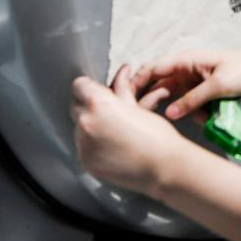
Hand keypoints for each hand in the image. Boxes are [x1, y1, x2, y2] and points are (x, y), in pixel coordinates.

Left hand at [71, 65, 189, 196]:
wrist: (163, 166)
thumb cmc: (156, 136)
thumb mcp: (138, 106)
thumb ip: (122, 89)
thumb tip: (121, 74)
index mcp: (98, 104)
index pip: (79, 86)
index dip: (90, 87)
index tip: (99, 92)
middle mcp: (86, 123)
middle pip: (76, 106)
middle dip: (89, 106)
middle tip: (110, 111)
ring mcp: (84, 145)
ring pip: (79, 128)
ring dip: (91, 126)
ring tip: (114, 131)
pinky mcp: (86, 162)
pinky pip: (83, 146)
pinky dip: (93, 144)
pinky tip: (113, 145)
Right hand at [131, 46, 240, 120]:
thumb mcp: (218, 85)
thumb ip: (192, 100)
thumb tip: (168, 114)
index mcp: (188, 60)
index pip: (154, 69)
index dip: (137, 83)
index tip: (125, 100)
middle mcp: (190, 70)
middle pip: (162, 86)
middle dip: (156, 102)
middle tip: (146, 120)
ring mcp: (199, 82)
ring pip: (179, 100)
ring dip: (184, 111)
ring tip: (199, 119)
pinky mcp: (210, 93)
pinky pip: (195, 106)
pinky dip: (198, 113)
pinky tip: (208, 119)